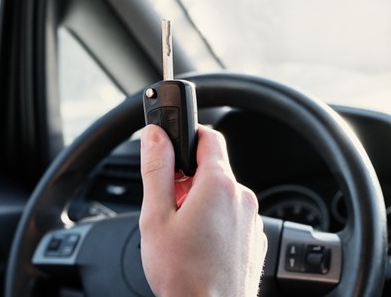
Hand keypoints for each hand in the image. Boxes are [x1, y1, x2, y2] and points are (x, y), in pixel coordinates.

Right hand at [139, 124, 266, 296]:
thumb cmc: (182, 274)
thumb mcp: (155, 216)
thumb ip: (156, 169)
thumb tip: (155, 135)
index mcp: (219, 186)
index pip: (209, 136)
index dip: (187, 135)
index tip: (172, 146)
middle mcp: (242, 199)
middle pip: (212, 169)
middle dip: (186, 180)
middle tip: (167, 207)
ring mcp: (251, 221)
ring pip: (220, 195)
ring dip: (199, 202)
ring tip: (181, 233)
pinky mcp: (253, 240)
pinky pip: (231, 217)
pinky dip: (214, 222)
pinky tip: (197, 246)